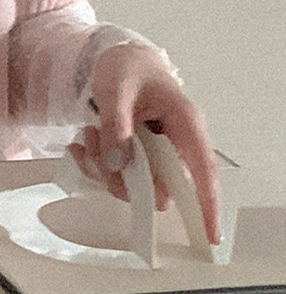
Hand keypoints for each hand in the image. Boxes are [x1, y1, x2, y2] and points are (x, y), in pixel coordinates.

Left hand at [68, 42, 219, 242]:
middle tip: (96, 146)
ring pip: (134, 181)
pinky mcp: (137, 153)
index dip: (207, 204)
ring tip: (89, 133)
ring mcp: (156, 149)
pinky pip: (117, 172)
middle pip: (159, 184)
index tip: (210, 235)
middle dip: (123, 177)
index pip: (203, 170)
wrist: (118, 58)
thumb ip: (116, 126)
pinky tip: (82, 140)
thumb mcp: (116, 91)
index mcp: (185, 122)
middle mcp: (175, 140)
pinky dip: (96, 161)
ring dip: (104, 166)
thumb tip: (118, 164)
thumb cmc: (126, 68)